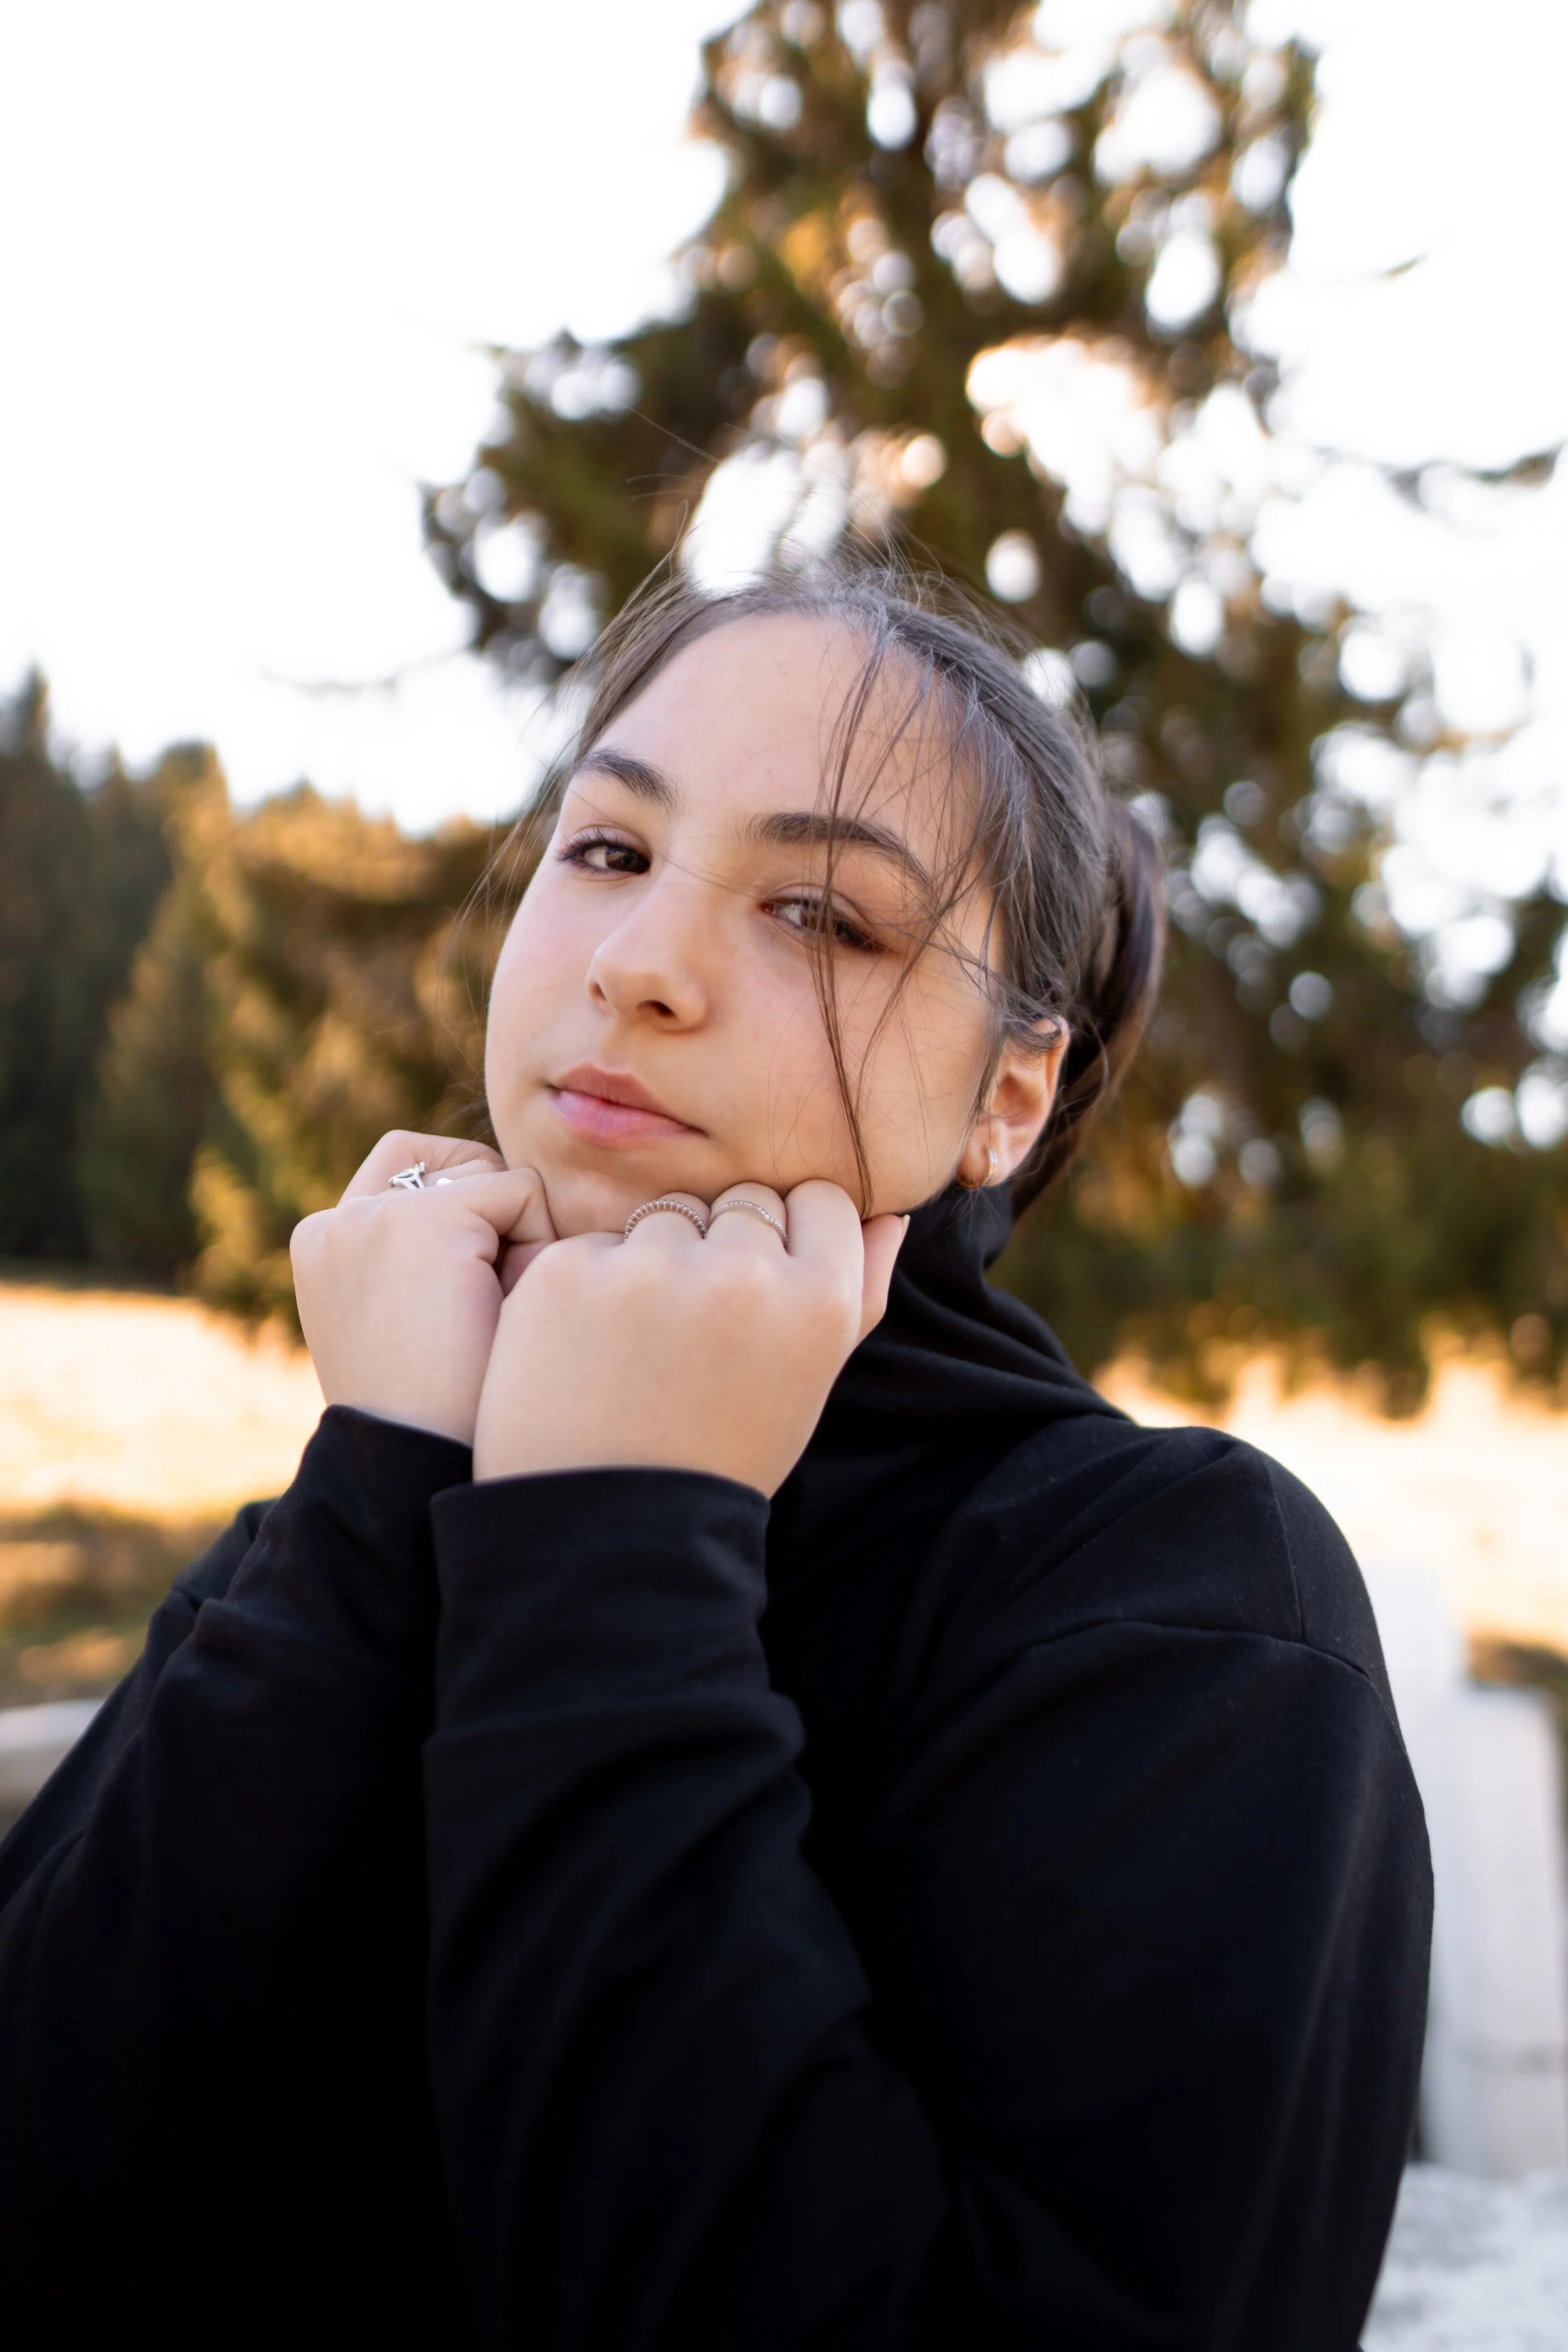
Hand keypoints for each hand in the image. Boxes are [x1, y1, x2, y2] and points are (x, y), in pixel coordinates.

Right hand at [290, 1131, 557, 1445]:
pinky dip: (539, 1247)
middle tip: (495, 1306)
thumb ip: (426, 1259)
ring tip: (502, 1314)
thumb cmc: (436, 1416)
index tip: (473, 1300)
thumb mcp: (407, 1325)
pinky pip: (523, 1192)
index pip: (410, 1173)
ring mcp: (373, 1215)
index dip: (471, 1218)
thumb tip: (507, 1192)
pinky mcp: (427, 1218)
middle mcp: (335, 1221)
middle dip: (495, 1218)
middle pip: (453, 1163)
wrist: (419, 1468)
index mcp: (321, 1246)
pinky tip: (513, 1310)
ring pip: (489, 1177)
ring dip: (516, 1236)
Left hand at [472, 1181, 905, 1495]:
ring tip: (645, 1346)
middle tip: (700, 1333)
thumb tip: (890, 1213)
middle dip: (725, 1248)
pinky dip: (593, 1283)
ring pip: (668, 1215)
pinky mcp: (569, 1272)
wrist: (608, 1527)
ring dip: (659, 1260)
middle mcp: (741, 1273)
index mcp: (817, 1300)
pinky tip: (592, 1348)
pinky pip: (597, 1243)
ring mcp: (650, 1269)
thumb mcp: (811, 1383)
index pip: (820, 1199)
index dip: (794, 1237)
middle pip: (744, 1202)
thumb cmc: (723, 1452)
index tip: (767, 1288)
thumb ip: (861, 1291)